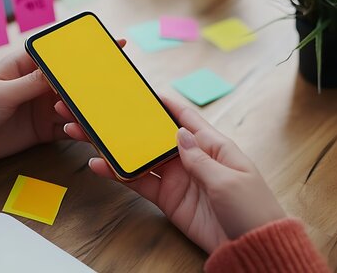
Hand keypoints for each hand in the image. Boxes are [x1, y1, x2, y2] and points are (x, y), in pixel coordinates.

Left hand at [0, 40, 125, 164]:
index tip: (106, 42)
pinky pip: (67, 126)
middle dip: (92, 77)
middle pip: (70, 79)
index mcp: (24, 66)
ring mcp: (41, 107)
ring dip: (87, 105)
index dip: (81, 48)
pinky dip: (79, 127)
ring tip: (106, 106)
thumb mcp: (2, 94)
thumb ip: (32, 83)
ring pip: (72, 104)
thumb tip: (60, 70)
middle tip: (118, 75)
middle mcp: (37, 85)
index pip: (57, 54)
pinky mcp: (43, 129)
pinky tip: (90, 128)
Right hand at [57, 97, 285, 252]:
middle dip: (126, 123)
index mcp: (211, 145)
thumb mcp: (229, 180)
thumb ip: (200, 158)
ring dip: (114, 147)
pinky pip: (138, 182)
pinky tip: (98, 165)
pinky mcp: (166, 198)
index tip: (140, 88)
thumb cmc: (252, 210)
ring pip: (139, 156)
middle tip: (97, 112)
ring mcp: (175, 177)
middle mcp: (190, 157)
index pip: (184, 116)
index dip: (164, 102)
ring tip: (85, 134)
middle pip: (152, 134)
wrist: (251, 249)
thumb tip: (178, 133)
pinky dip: (118, 174)